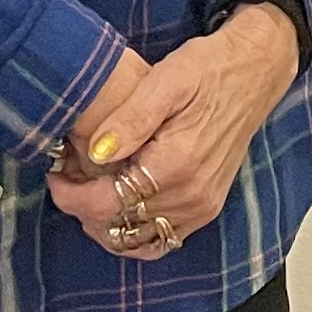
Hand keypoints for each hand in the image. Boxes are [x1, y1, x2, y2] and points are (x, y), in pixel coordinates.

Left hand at [47, 7, 299, 260]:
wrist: (255, 73)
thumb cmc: (210, 68)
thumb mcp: (167, 78)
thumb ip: (130, 118)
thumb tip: (95, 152)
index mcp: (178, 165)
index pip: (108, 206)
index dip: (71, 196)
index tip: (56, 174)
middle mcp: (192, 196)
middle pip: (117, 228)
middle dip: (82, 207)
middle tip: (68, 176)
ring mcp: (202, 208)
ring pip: (136, 242)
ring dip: (104, 224)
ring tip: (88, 190)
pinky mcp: (207, 209)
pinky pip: (161, 240)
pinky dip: (132, 233)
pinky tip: (118, 207)